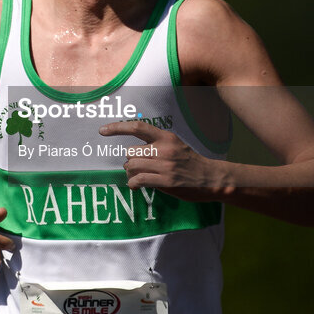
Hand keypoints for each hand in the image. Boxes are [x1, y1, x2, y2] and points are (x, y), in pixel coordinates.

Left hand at [99, 121, 231, 201]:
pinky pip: (138, 181)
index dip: (117, 128)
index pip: (137, 127)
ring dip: (131, 173)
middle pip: (130, 153)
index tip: (102, 131)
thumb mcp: (175, 145)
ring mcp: (165, 166)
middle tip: (136, 168)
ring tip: (138, 177)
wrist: (211, 178)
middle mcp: (164, 149)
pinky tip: (136, 186)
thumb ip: (156, 144)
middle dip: (129, 162)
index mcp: (166, 137)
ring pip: (132, 167)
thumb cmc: (190, 162)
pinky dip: (133, 184)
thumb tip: (132, 152)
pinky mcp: (166, 182)